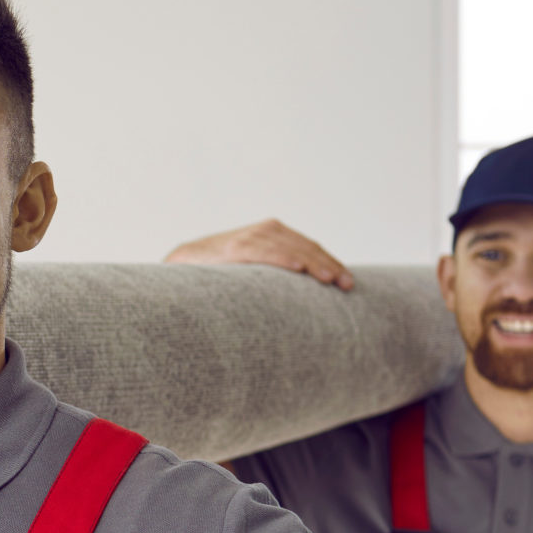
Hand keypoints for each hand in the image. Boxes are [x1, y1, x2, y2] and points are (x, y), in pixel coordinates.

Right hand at [165, 219, 352, 290]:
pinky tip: (297, 266)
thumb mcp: (256, 270)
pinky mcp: (236, 246)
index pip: (312, 248)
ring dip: (313, 263)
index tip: (349, 284)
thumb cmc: (223, 272)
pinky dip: (282, 257)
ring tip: (329, 279)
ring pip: (292, 248)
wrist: (183, 262)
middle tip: (347, 285)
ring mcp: (252, 236)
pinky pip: (264, 251)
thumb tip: (308, 302)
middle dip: (329, 266)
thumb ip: (277, 276)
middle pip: (308, 247)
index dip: (331, 264)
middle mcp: (268, 230)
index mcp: (276, 235)